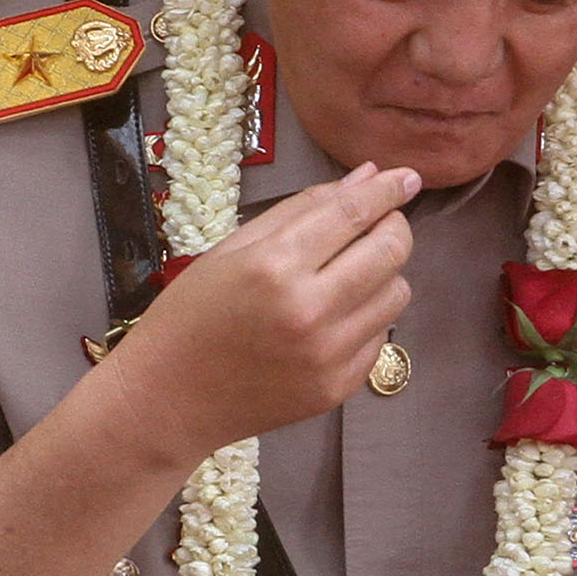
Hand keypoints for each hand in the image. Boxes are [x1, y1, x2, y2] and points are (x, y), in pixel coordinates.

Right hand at [103, 164, 422, 459]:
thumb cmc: (191, 314)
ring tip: (348, 274)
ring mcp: (328, 355)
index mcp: (275, 265)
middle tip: (381, 223)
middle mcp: (309, 310)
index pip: (354, 213)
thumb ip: (303, 209)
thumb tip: (365, 177)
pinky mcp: (338, 387)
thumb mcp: (233, 248)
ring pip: (397, 294)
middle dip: (394, 227)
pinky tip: (332, 318)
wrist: (170, 398)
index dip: (388, 189)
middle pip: (390, 251)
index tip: (406, 177)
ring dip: (384, 274)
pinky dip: (367, 318)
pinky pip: (380, 336)